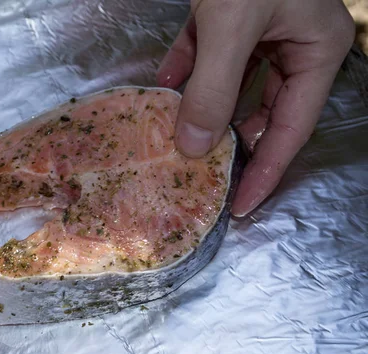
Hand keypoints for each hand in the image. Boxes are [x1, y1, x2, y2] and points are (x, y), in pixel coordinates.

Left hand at [157, 0, 354, 215]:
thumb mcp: (232, 25)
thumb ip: (214, 87)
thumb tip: (193, 148)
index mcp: (316, 51)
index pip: (291, 128)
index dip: (265, 170)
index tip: (240, 205)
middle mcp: (293, 43)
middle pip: (261, 109)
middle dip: (227, 138)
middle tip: (199, 170)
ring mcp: (262, 27)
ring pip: (231, 81)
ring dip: (201, 102)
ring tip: (174, 131)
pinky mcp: (229, 10)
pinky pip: (207, 50)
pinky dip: (187, 65)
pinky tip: (165, 81)